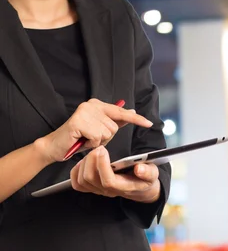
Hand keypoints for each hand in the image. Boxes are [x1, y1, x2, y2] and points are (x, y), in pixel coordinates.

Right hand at [36, 99, 152, 164]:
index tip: (149, 123)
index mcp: (97, 105)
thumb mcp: (100, 130)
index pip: (121, 111)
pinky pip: (98, 137)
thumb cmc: (78, 139)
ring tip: (86, 139)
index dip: (136, 119)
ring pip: (108, 133)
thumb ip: (115, 121)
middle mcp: (91, 105)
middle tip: (91, 138)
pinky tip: (82, 141)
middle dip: (106, 137)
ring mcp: (84, 112)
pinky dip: (91, 144)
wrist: (55, 146)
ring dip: (98, 141)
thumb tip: (132, 112)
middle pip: (115, 127)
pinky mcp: (78, 122)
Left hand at [70, 146, 160, 202]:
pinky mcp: (93, 188)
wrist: (140, 188)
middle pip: (91, 179)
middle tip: (99, 148)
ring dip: (84, 163)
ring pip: (82, 180)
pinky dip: (76, 171)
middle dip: (91, 160)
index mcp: (124, 187)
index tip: (103, 150)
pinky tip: (84, 161)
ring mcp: (99, 190)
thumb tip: (139, 168)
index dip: (102, 166)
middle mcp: (109, 191)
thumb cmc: (145, 178)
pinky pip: (77, 184)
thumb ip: (148, 172)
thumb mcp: (153, 173)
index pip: (108, 181)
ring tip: (94, 152)